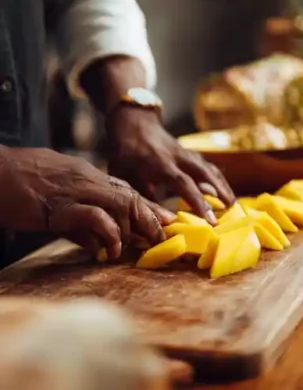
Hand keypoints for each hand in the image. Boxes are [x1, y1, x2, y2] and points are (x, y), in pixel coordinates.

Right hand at [0, 146, 167, 258]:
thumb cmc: (15, 183)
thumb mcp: (52, 199)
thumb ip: (76, 223)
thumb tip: (95, 246)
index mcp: (84, 175)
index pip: (125, 189)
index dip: (147, 207)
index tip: (165, 221)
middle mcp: (85, 179)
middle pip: (129, 196)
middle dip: (149, 218)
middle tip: (160, 237)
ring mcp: (73, 190)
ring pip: (119, 203)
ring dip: (133, 227)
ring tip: (138, 246)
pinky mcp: (57, 206)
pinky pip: (93, 216)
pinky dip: (106, 232)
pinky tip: (108, 249)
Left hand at [107, 107, 234, 223]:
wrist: (133, 123)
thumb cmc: (126, 152)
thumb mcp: (126, 175)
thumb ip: (142, 195)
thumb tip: (154, 216)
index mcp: (162, 165)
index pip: (184, 184)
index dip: (198, 201)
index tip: (210, 218)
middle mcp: (178, 157)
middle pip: (205, 173)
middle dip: (221, 191)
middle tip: (232, 208)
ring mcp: (186, 153)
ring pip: (209, 168)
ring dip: (222, 184)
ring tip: (232, 201)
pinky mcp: (188, 152)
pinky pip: (206, 164)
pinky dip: (216, 176)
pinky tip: (222, 186)